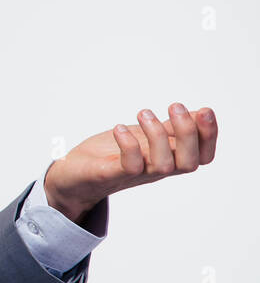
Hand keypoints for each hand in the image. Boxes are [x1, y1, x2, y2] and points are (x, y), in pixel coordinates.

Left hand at [45, 103, 217, 222]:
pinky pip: (130, 166)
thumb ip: (168, 129)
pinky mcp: (111, 174)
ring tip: (143, 112)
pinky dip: (129, 145)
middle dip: (189, 132)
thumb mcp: (143, 137)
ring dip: (158, 135)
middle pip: (190, 163)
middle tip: (174, 106)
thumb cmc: (109, 154)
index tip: (204, 110)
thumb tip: (198, 114)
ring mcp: (134, 174)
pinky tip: (120, 128)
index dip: (210, 136)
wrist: (72, 176)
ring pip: (164, 165)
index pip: (203, 156)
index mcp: (167, 158)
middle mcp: (154, 169)